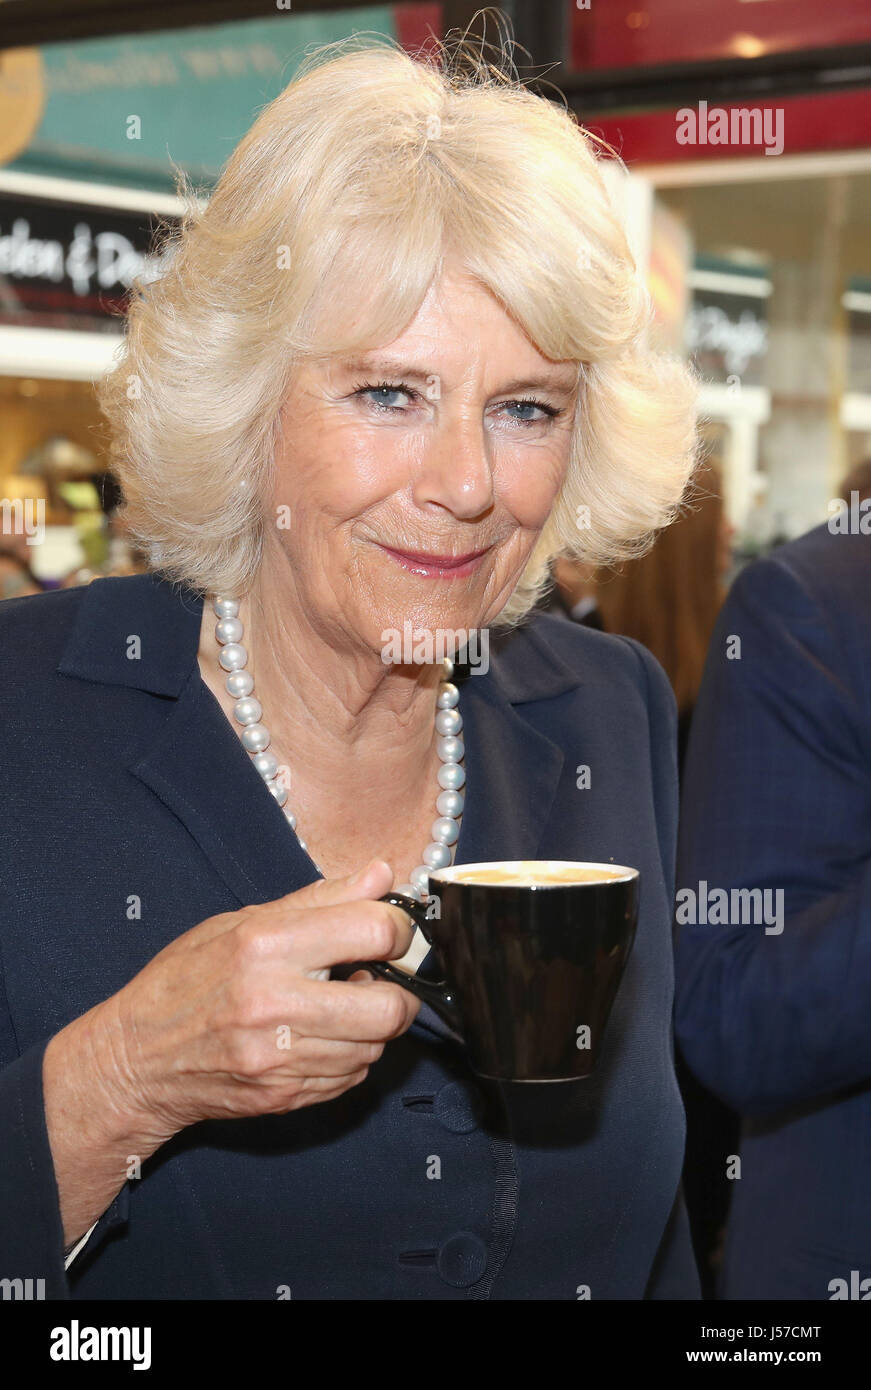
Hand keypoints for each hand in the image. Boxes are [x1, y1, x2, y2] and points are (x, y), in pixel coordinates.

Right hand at [98, 859, 418, 1139]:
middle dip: (399, 991)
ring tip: (340, 1007)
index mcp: (264, 945)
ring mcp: (279, 1058)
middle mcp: (274, 1004)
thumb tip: (381, 874)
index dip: (397, 929)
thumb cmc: (185, 980)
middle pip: (389, 1006)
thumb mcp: (242, 921)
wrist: (136, 1059)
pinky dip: (349, 1057)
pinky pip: (352, 1078)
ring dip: (371, 1027)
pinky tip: (321, 1038)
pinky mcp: (283, 1096)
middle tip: (378, 978)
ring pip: (376, 1046)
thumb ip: (320, 899)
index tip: (389, 931)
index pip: (374, 931)